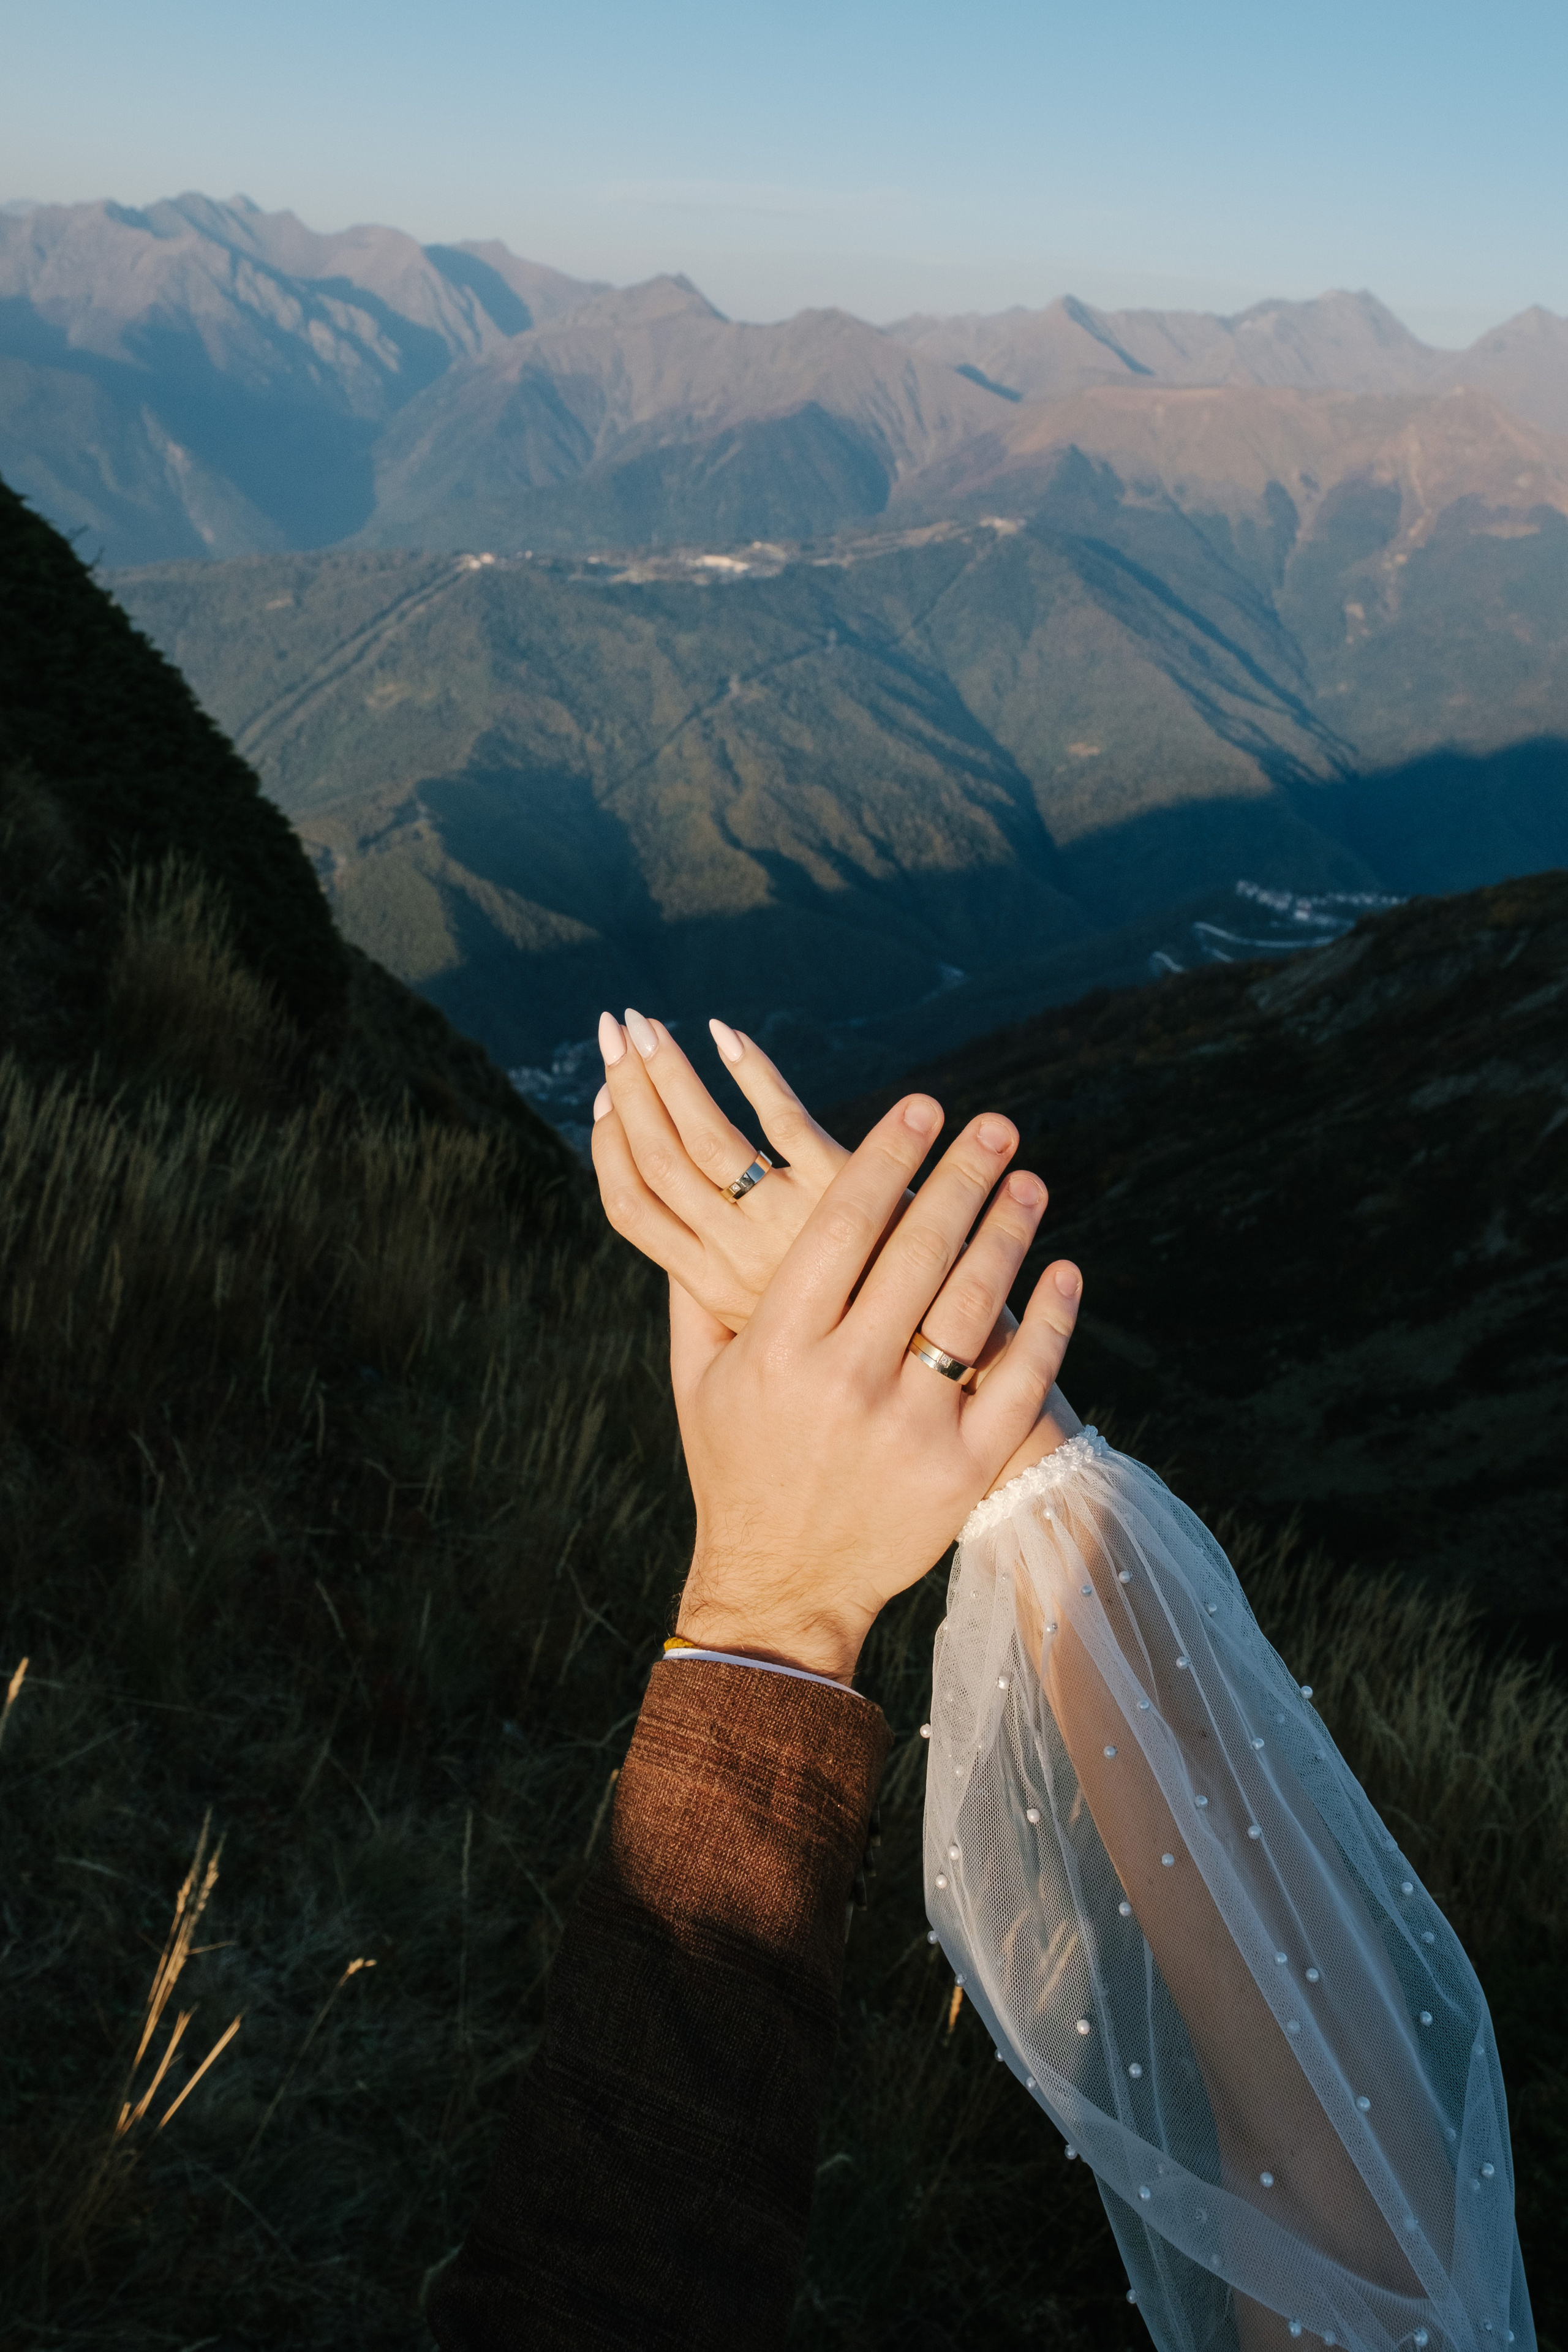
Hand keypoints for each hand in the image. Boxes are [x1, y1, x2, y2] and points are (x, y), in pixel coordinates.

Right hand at [590, 1011, 848, 1333]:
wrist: (935, 1344)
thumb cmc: (845, 1320)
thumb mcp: (760, 1325)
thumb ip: (707, 1276)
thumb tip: (653, 1209)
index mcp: (709, 1285)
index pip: (630, 1208)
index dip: (609, 1146)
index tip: (604, 1098)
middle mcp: (739, 1254)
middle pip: (659, 1159)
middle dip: (627, 1087)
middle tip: (612, 1030)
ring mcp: (789, 1221)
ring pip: (706, 1135)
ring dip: (670, 1072)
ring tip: (647, 1023)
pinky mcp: (844, 1187)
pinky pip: (782, 1116)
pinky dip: (749, 1070)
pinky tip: (726, 1035)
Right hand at [590, 1012, 1081, 1483]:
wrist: (780, 1589)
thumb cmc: (736, 1471)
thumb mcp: (697, 1380)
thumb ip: (700, 1293)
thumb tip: (701, 1204)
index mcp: (779, 1347)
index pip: (841, 1227)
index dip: (885, 1159)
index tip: (921, 1107)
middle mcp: (844, 1380)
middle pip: (916, 1251)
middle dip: (959, 1175)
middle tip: (995, 1125)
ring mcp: (909, 1428)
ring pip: (972, 1305)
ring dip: (1008, 1231)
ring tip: (1029, 1179)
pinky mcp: (960, 1471)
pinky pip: (1019, 1381)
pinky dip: (1048, 1322)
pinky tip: (1062, 1269)